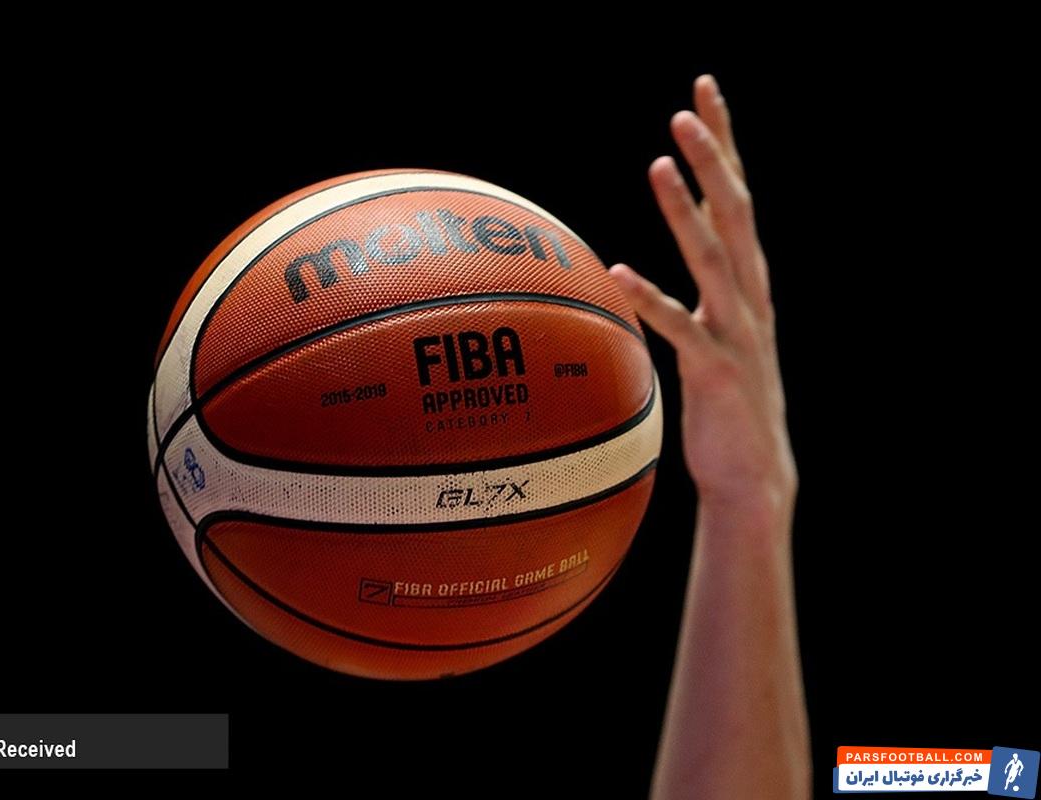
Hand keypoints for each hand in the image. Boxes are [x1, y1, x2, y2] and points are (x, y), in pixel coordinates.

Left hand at [609, 75, 795, 522]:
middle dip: (715, 158)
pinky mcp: (718, 370)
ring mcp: (738, 332)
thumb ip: (700, 286)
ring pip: (713, 258)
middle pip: (736, 213)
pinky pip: (681, 328)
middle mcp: (749, 297)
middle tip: (687, 108)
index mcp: (747, 283)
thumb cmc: (728, 401)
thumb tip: (664, 248)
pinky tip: (619, 273)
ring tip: (658, 163)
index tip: (705, 89)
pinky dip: (651, 299)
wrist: (754, 473)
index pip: (736, 198)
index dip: (724, 143)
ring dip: (686, 209)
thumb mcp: (716, 331)